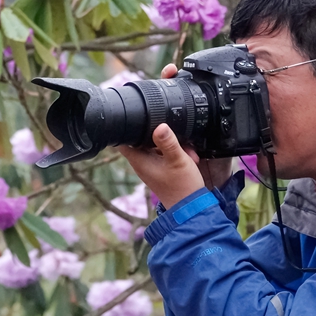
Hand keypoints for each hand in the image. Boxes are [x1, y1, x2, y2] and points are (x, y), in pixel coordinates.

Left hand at [117, 64, 231, 208]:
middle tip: (169, 119)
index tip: (135, 105)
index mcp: (138, 157)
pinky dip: (178, 147)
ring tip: (188, 149)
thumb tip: (160, 125)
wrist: (193, 210)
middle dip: (156, 124)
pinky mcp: (163, 165)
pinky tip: (191, 153)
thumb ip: (169, 142)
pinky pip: (167, 149)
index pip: (122, 133)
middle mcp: (141, 159)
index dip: (126, 118)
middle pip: (141, 133)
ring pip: (156, 140)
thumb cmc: (183, 189)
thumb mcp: (178, 161)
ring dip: (172, 138)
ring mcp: (152, 162)